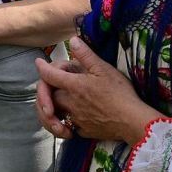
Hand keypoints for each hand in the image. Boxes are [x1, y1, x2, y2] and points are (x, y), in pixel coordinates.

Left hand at [34, 36, 159, 143]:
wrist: (132, 121)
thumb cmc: (121, 93)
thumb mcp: (104, 69)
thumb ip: (86, 56)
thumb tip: (72, 40)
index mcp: (75, 85)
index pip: (50, 75)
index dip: (42, 67)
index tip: (38, 62)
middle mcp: (71, 103)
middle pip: (49, 95)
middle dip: (46, 90)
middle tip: (50, 85)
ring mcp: (76, 118)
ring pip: (55, 114)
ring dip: (51, 109)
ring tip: (53, 106)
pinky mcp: (84, 131)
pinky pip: (68, 126)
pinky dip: (65, 123)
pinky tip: (70, 121)